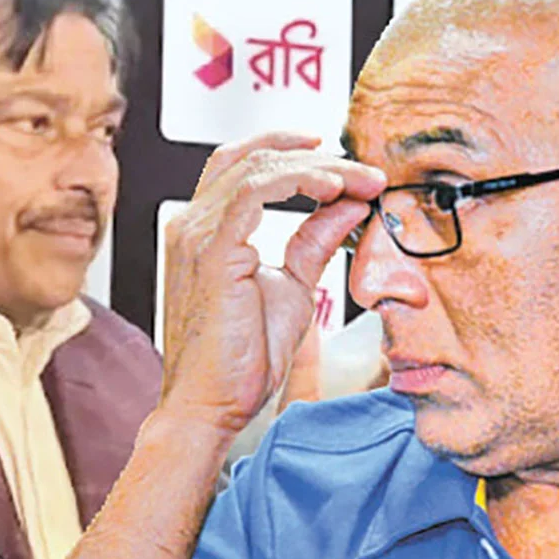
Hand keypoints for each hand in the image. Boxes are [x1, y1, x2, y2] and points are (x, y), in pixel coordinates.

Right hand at [160, 133, 385, 432]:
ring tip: (358, 180)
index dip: (293, 152)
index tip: (345, 165)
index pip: (245, 165)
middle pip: (253, 157)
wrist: (211, 406)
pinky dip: (298, 180)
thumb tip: (348, 206)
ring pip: (258, 166)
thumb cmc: (241, 360)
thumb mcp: (293, 288)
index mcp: (205, 230)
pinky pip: (255, 190)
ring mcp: (197, 233)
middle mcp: (192, 223)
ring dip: (317, 166)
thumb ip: (314, 242)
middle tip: (366, 173)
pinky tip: (332, 189)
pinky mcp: (211, 249)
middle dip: (317, 156)